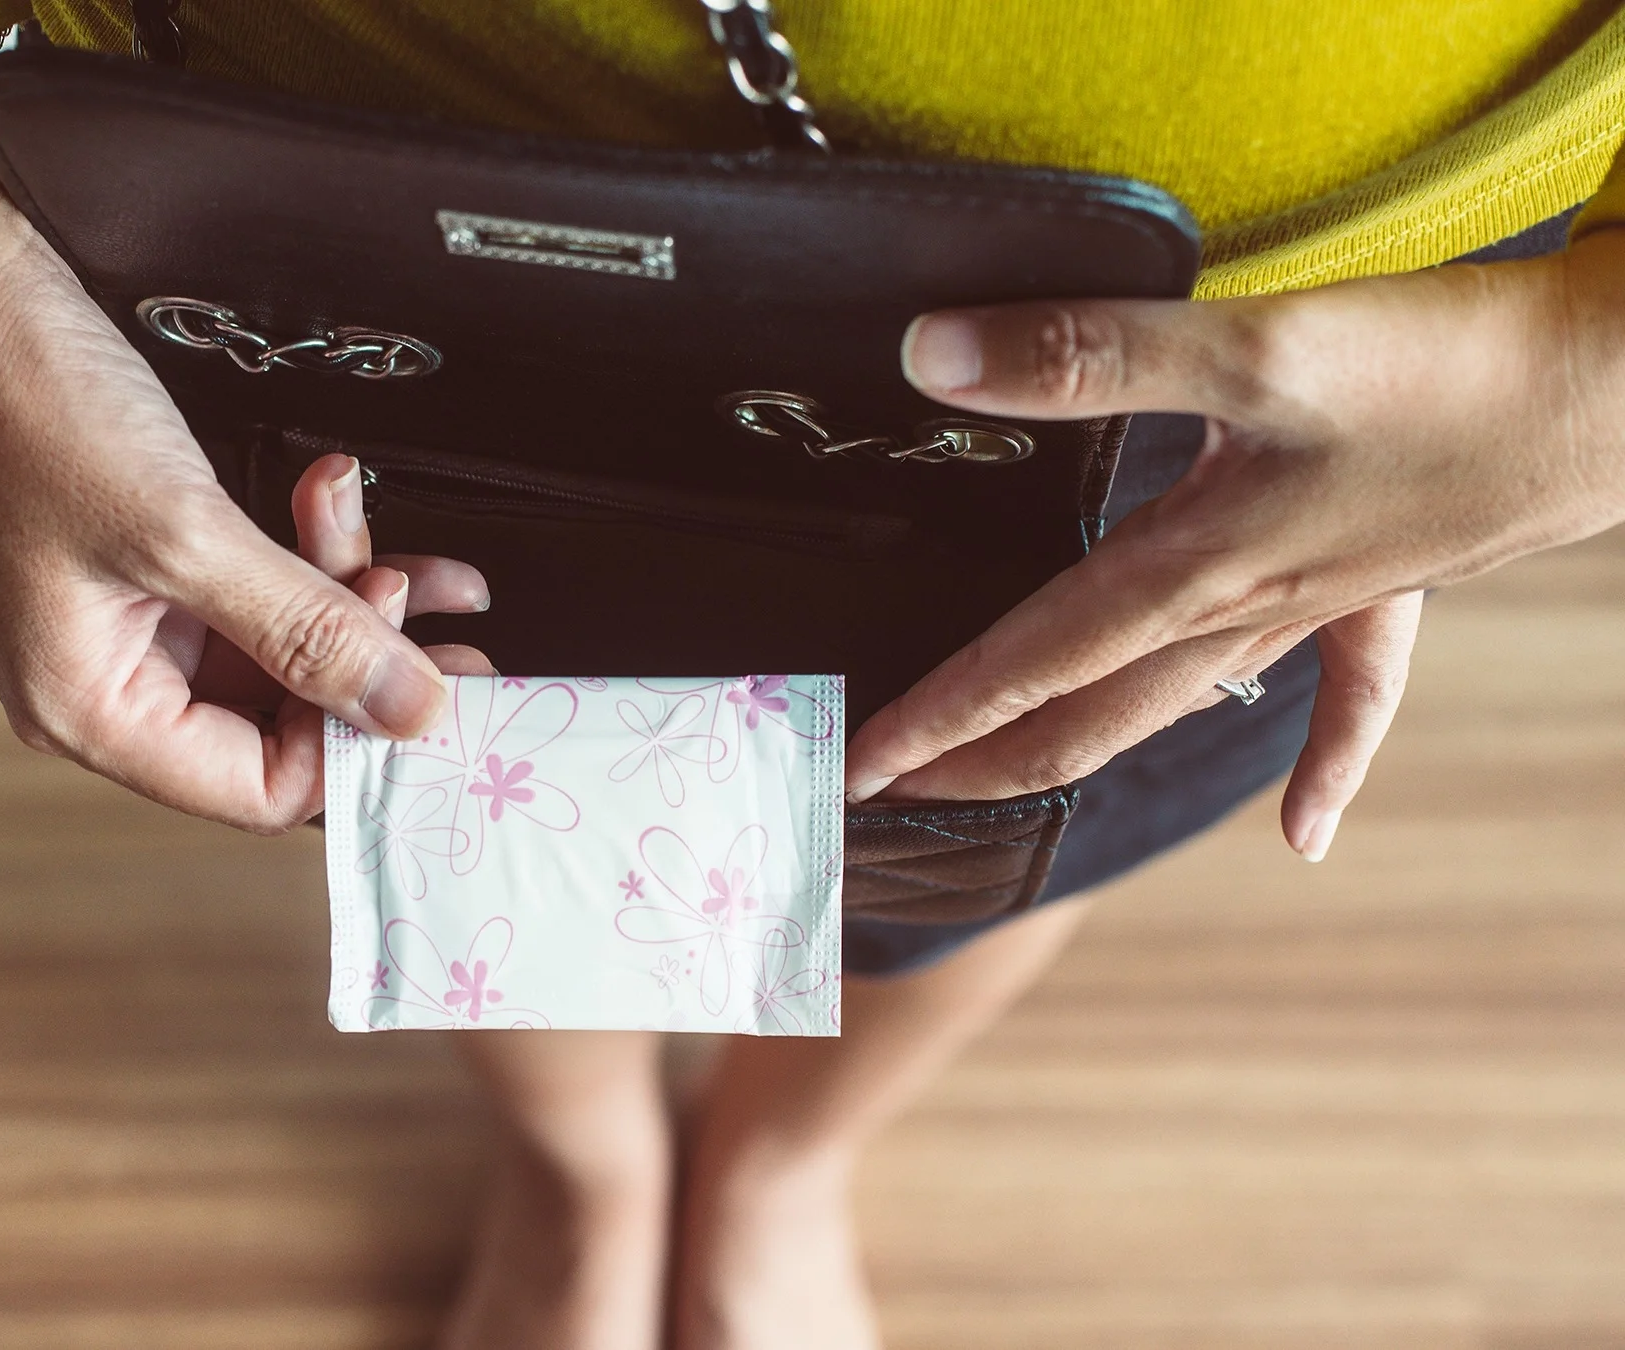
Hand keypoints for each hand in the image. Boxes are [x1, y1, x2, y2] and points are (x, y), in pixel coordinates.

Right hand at [0, 41, 486, 831]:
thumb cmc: (16, 395)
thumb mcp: (183, 528)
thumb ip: (304, 626)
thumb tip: (410, 709)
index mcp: (85, 706)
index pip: (256, 785)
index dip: (352, 743)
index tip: (429, 682)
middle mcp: (99, 675)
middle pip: (275, 717)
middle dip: (361, 657)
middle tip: (439, 614)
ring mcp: (121, 608)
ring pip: (274, 641)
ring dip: (344, 587)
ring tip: (383, 529)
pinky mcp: (142, 544)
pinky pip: (252, 579)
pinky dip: (309, 544)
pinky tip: (338, 497)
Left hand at [848, 230, 1624, 858]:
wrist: (1615, 387)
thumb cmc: (1447, 369)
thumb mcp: (1253, 347)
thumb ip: (1088, 355)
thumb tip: (933, 360)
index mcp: (1193, 569)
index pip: (1026, 664)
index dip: (934, 717)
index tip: (853, 770)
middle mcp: (1246, 609)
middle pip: (1085, 713)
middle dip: (983, 758)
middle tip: (894, 793)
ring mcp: (1321, 605)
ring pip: (1178, 705)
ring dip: (1089, 747)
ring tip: (1013, 785)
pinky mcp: (1391, 582)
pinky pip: (1346, 700)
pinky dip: (1316, 766)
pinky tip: (1300, 838)